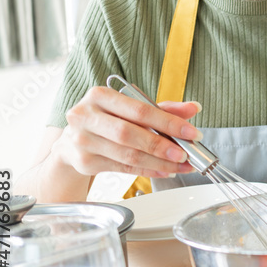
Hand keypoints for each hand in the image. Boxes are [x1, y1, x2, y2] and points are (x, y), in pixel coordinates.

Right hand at [53, 85, 201, 178]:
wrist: (72, 141)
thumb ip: (163, 108)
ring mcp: (82, 140)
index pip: (140, 110)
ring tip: (179, 165)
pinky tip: (164, 170)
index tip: (191, 133)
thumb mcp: (132, 109)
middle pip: (130, 133)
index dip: (169, 122)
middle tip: (184, 154)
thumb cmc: (107, 121)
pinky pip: (123, 168)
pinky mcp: (84, 161)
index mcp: (100, 96)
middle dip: (162, 146)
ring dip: (158, 162)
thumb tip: (193, 108)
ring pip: (127, 154)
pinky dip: (147, 170)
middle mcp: (86, 116)